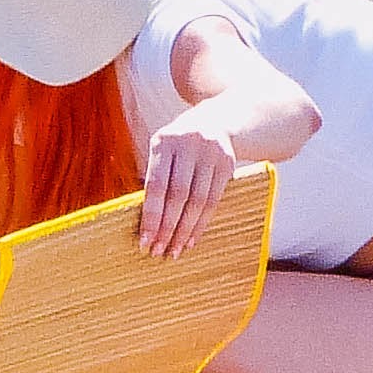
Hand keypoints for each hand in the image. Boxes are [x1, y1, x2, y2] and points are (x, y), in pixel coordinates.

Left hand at [137, 113, 242, 255]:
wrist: (214, 121)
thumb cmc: (177, 146)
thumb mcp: (161, 151)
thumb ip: (154, 179)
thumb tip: (144, 222)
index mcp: (163, 141)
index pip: (156, 185)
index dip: (151, 215)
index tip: (144, 241)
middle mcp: (188, 145)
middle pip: (178, 195)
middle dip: (167, 227)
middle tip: (158, 251)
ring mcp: (211, 153)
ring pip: (198, 201)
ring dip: (185, 230)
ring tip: (175, 250)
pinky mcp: (228, 164)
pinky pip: (214, 200)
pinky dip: (202, 223)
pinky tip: (192, 239)